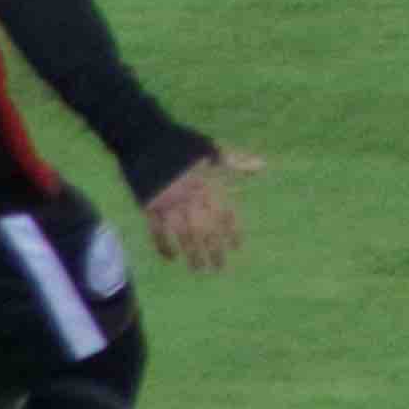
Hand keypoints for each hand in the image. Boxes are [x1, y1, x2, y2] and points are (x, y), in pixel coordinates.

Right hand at [145, 147, 262, 274]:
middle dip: (214, 250)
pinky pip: (157, 232)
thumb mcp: (213, 150)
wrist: (146, 138)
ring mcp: (169, 202)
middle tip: (220, 268)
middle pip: (206, 229)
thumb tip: (263, 166)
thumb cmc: (183, 144)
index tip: (237, 247)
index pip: (225, 213)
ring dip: (192, 254)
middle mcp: (192, 196)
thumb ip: (237, 162)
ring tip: (199, 269)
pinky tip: (171, 258)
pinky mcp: (149, 206)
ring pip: (184, 235)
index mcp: (209, 183)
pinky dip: (164, 246)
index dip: (232, 231)